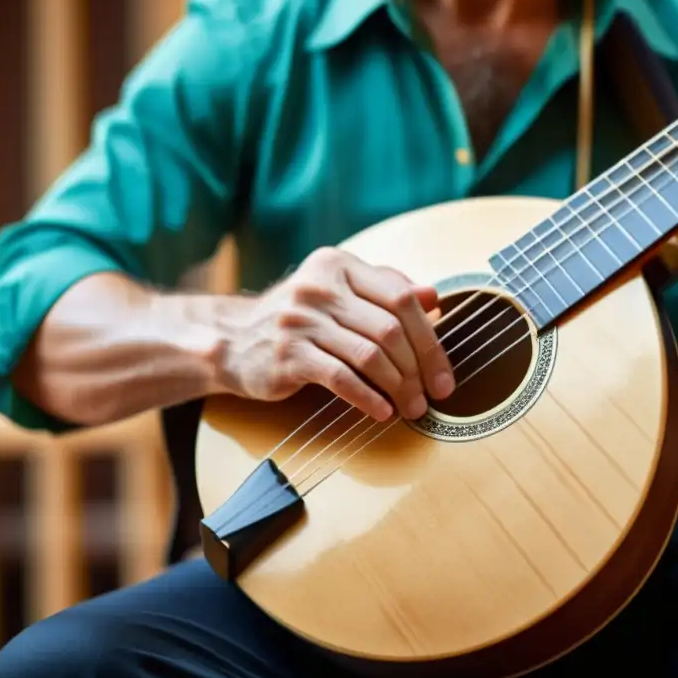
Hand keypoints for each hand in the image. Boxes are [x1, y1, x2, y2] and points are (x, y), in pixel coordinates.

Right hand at [213, 247, 454, 420]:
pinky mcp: (288, 353)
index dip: (431, 337)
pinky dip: (368, 398)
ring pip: (370, 355)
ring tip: (411, 407)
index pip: (400, 297)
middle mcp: (320, 286)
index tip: (443, 371)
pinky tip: (382, 411)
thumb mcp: (340, 294)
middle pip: (390, 328)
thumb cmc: (299, 321)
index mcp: (339, 265)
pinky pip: (341, 378)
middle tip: (434, 395)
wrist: (234, 340)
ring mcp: (301, 319)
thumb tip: (434, 297)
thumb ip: (384, 290)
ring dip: (398, 386)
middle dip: (420, 368)